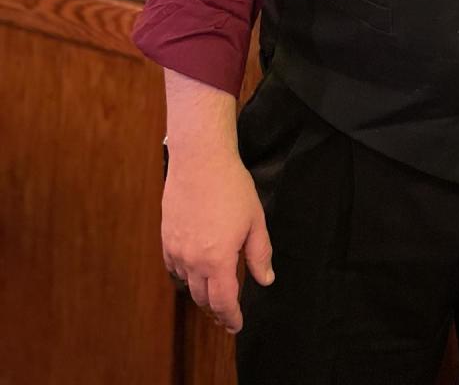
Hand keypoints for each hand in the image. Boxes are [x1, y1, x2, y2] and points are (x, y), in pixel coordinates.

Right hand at [161, 149, 274, 333]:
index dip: (231, 317)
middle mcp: (193, 260)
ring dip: (201, 293)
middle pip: (203, 298)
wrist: (200, 161)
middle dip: (217, 310)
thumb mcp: (255, 221)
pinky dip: (185, 276)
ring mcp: (177, 250)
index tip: (236, 325)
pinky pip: (174, 268)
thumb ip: (260, 254)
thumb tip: (265, 279)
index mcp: (218, 259)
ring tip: (213, 295)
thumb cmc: (231, 187)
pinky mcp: (167, 238)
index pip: (224, 302)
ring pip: (188, 284)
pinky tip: (194, 273)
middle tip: (227, 315)